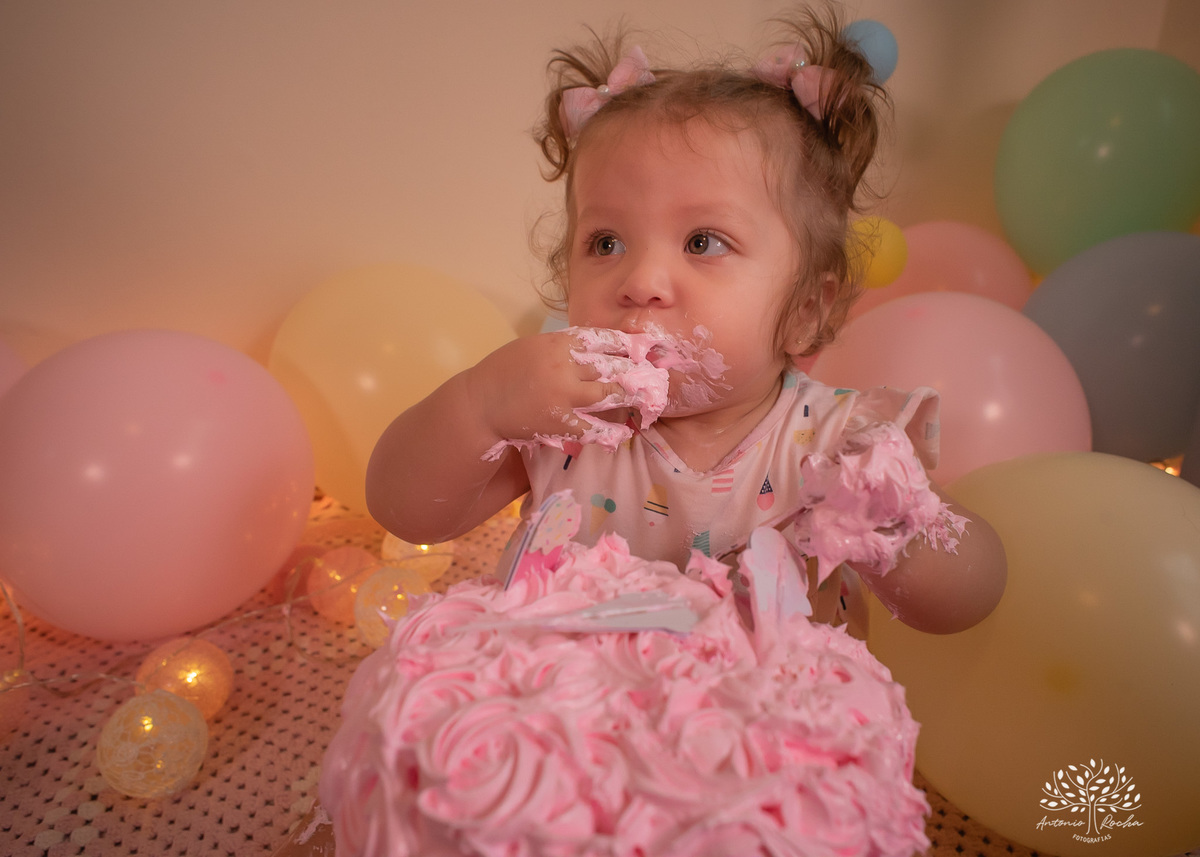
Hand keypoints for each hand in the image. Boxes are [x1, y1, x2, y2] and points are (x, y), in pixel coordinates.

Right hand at [466, 330, 637, 445]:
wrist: (481, 403)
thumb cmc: (506, 371)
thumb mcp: (534, 346)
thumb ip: (564, 347)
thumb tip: (596, 347)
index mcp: (559, 343)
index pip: (603, 340)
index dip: (627, 345)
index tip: (644, 348)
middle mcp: (565, 366)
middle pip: (612, 367)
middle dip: (636, 371)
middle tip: (655, 376)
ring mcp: (564, 395)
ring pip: (609, 396)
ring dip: (630, 398)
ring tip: (646, 400)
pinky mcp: (560, 422)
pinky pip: (594, 428)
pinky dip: (611, 431)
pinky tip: (624, 432)